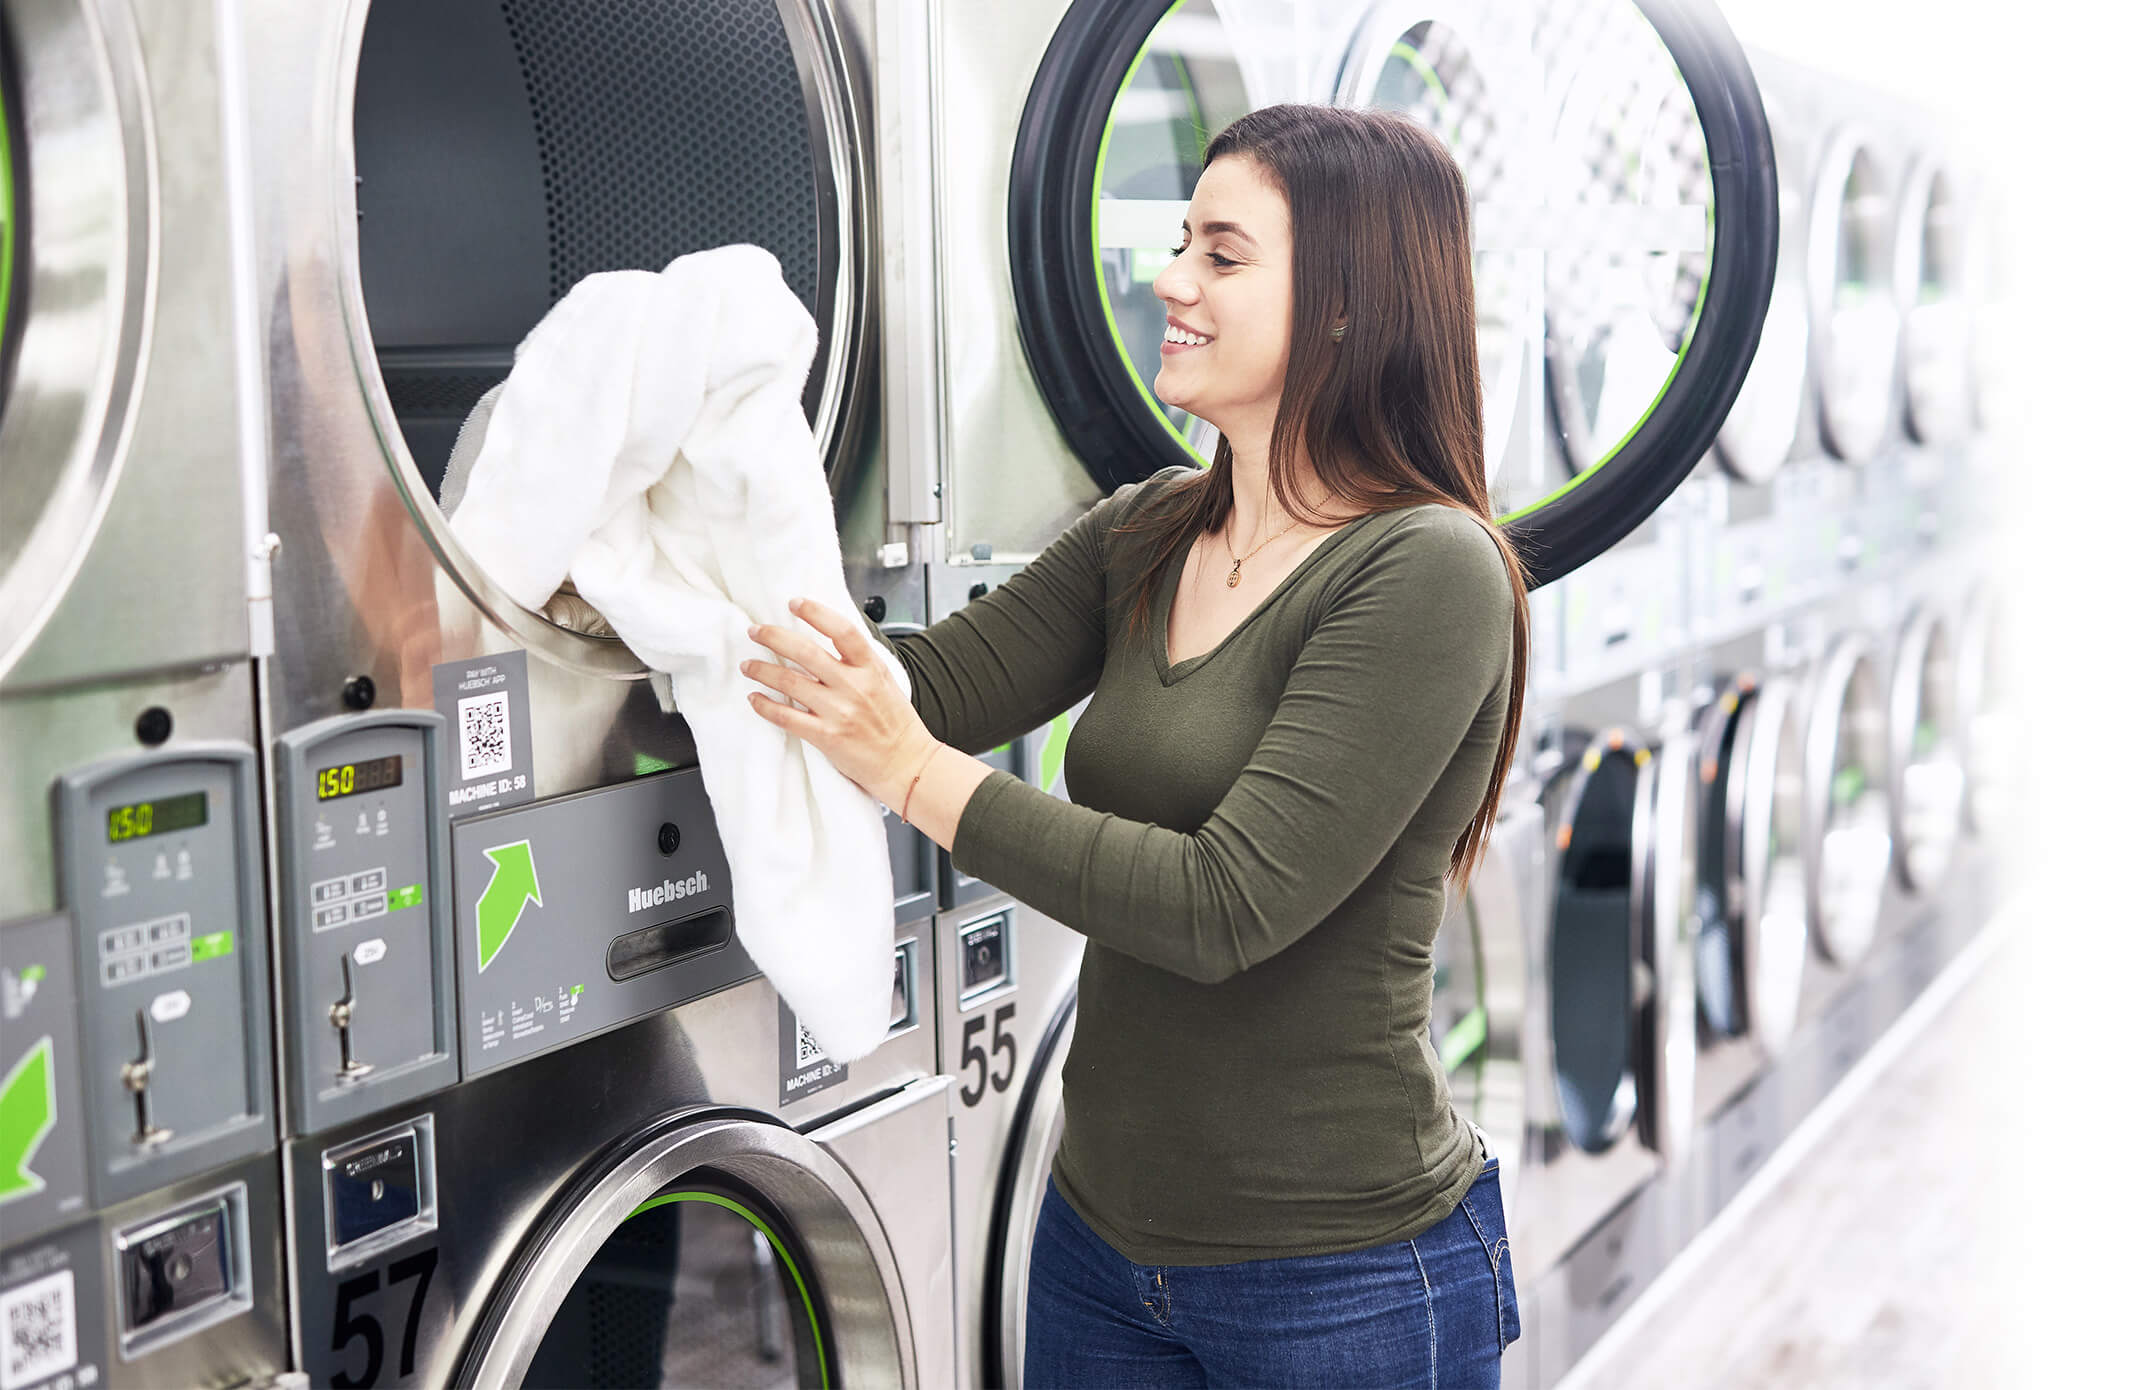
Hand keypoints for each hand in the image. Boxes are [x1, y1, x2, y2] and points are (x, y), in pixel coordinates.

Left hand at [741, 597, 940, 807]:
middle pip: (805, 651)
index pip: (841, 630)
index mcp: (871, 668)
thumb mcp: (885, 682)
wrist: (906, 764)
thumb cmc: (896, 725)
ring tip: (748, 665)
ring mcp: (839, 711)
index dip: (815, 613)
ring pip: (789, 682)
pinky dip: (765, 705)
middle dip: (773, 637)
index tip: (794, 603)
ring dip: (762, 670)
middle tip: (755, 631)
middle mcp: (854, 686)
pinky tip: (755, 699)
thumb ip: (859, 663)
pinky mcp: (826, 736)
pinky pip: (786, 717)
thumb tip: (828, 641)